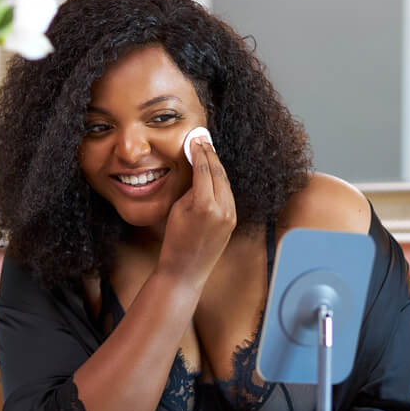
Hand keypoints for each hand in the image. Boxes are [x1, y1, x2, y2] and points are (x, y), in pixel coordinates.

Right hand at [157, 138, 236, 285]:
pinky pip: (228, 194)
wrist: (186, 270)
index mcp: (205, 205)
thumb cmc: (175, 240)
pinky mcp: (233, 220)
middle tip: (202, 140)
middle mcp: (222, 209)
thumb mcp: (178, 210)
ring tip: (208, 152)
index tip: (194, 140)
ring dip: (217, 166)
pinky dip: (221, 181)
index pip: (204, 170)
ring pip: (225, 182)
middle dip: (210, 155)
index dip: (199, 152)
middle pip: (218, 173)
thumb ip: (191, 189)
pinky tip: (214, 172)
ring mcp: (230, 215)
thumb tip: (199, 171)